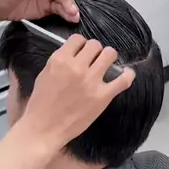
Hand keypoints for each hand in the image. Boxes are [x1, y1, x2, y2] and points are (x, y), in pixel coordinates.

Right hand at [20, 35, 134, 150]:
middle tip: (93, 60)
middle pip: (95, 45)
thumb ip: (59, 61)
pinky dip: (128, 75)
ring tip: (106, 65)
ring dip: (108, 58)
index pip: (78, 39)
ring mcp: (91, 81)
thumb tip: (74, 53)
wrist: (44, 129)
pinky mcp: (103, 96)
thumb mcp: (44, 75)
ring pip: (109, 54)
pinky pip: (123, 79)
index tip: (82, 51)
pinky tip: (126, 73)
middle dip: (94, 51)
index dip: (81, 44)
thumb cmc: (41, 104)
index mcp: (60, 60)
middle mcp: (77, 67)